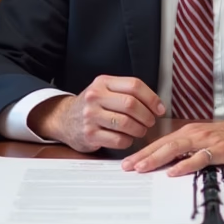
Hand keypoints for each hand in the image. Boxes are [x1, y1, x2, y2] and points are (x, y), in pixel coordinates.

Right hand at [29, 76, 163, 151]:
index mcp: (103, 82)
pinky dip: (128, 141)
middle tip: (150, 122)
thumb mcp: (105, 90)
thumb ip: (127, 92)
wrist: (64, 119)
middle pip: (131, 104)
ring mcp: (90, 116)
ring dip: (139, 129)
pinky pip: (118, 140)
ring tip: (140, 131)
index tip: (159, 108)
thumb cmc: (92, 106)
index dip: (152, 98)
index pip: (134, 85)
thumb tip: (157, 105)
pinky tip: (127, 139)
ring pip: (126, 123)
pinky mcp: (90, 134)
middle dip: (147, 116)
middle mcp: (95, 97)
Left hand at [121, 112, 223, 175]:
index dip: (142, 152)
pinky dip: (185, 165)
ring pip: (176, 149)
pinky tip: (174, 172)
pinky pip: (199, 158)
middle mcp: (193, 134)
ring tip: (142, 168)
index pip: (160, 143)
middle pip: (163, 145)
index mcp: (187, 133)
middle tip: (126, 167)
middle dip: (143, 156)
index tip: (126, 163)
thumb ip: (186, 150)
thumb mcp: (203, 141)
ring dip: (157, 158)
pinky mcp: (219, 150)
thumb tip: (166, 164)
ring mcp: (206, 141)